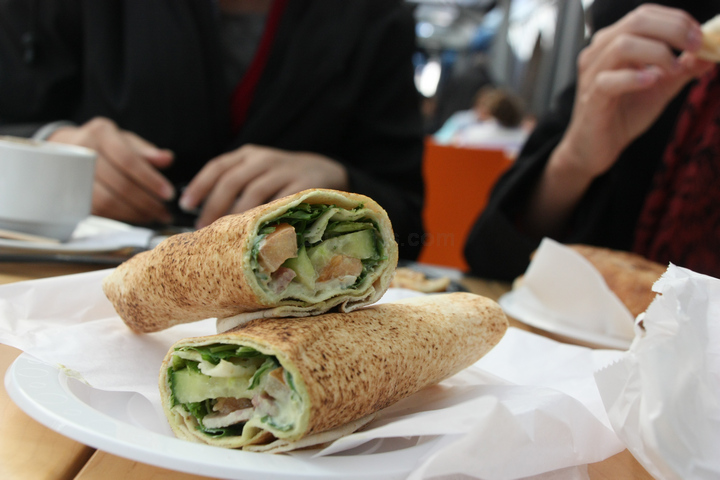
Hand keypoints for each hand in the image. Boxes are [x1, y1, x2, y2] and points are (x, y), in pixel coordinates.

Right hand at [48, 117, 174, 223]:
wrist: (67, 148)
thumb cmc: (105, 145)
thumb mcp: (126, 140)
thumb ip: (147, 151)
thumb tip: (168, 158)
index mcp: (100, 133)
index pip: (128, 160)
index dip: (150, 179)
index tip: (168, 194)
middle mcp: (82, 151)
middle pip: (119, 183)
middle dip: (146, 201)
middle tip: (164, 211)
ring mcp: (72, 174)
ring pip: (107, 201)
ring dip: (134, 213)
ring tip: (153, 216)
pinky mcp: (70, 193)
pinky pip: (99, 210)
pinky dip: (121, 216)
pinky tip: (136, 216)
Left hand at [180, 144, 348, 227]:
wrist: (326, 169)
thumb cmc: (283, 177)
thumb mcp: (258, 171)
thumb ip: (236, 184)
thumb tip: (204, 214)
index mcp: (249, 155)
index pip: (218, 166)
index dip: (199, 185)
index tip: (186, 205)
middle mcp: (264, 159)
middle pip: (232, 181)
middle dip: (214, 207)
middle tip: (204, 229)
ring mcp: (285, 171)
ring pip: (254, 194)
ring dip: (238, 216)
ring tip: (227, 235)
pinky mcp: (305, 185)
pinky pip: (281, 204)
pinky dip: (267, 219)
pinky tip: (258, 234)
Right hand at [559, 4, 712, 177]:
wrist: (595, 148)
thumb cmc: (621, 115)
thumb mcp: (660, 89)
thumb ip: (682, 70)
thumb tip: (709, 55)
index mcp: (613, 44)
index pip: (644, 15)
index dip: (676, 19)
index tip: (700, 36)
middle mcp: (599, 53)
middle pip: (636, 22)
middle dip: (673, 30)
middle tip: (696, 47)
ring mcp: (592, 74)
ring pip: (622, 46)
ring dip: (658, 53)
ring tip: (674, 70)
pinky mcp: (591, 98)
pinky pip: (608, 81)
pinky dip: (634, 78)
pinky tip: (651, 82)